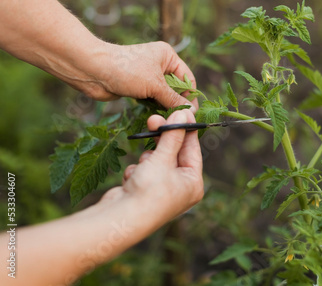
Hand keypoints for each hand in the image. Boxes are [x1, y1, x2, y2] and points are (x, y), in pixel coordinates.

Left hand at [83, 41, 198, 111]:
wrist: (93, 71)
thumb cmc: (126, 70)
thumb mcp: (155, 85)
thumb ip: (174, 99)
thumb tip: (190, 111)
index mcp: (168, 56)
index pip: (187, 78)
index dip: (190, 96)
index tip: (191, 113)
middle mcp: (159, 64)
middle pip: (176, 88)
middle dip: (177, 102)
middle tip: (178, 118)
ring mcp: (148, 76)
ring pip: (164, 95)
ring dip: (165, 107)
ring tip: (167, 118)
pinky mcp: (138, 87)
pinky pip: (152, 99)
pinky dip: (154, 108)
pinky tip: (155, 116)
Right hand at [102, 109, 203, 227]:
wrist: (119, 220)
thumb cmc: (148, 192)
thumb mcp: (163, 159)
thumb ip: (172, 135)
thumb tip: (183, 113)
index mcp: (193, 183)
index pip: (192, 149)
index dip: (184, 129)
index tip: (178, 111)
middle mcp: (181, 188)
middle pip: (174, 153)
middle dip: (161, 141)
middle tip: (153, 120)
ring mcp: (163, 191)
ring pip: (156, 160)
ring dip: (147, 159)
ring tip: (142, 169)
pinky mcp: (145, 192)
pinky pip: (144, 171)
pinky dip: (137, 171)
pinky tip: (132, 181)